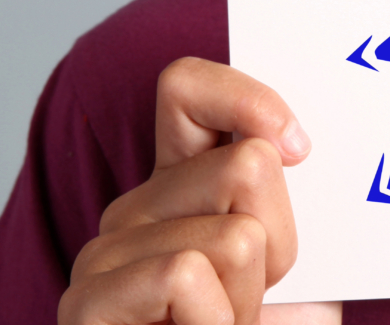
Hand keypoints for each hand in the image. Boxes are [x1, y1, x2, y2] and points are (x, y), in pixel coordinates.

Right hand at [59, 57, 341, 324]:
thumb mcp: (296, 249)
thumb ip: (284, 189)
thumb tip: (290, 142)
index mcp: (181, 181)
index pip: (187, 88)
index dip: (248, 100)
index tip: (301, 148)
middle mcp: (134, 208)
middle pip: (246, 166)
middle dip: (284, 239)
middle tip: (261, 291)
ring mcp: (104, 255)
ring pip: (234, 231)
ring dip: (256, 292)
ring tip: (231, 324)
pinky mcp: (88, 304)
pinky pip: (185, 272)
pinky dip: (220, 320)